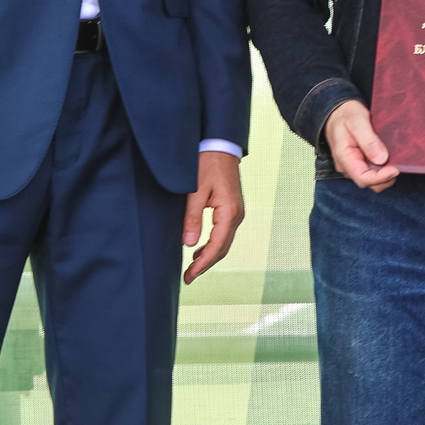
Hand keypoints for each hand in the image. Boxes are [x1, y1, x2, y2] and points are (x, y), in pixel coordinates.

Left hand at [183, 151, 244, 282]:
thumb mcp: (195, 191)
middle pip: (222, 249)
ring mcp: (236, 212)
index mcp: (229, 212)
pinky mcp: (231, 209)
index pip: (217, 246)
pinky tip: (199, 249)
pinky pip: (223, 233)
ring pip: (224, 243)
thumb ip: (192, 218)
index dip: (202, 264)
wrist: (220, 146)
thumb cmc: (206, 164)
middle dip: (205, 264)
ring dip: (209, 256)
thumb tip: (189, 244)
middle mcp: (236, 215)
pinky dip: (212, 245)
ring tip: (191, 267)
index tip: (189, 275)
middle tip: (188, 277)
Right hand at [324, 99, 399, 191]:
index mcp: (344, 158)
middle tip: (399, 164)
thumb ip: (368, 140)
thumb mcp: (357, 121)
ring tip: (395, 160)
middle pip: (370, 183)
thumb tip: (382, 159)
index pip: (363, 178)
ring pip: (373, 180)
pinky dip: (384, 169)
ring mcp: (354, 165)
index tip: (395, 169)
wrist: (338, 112)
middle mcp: (348, 166)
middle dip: (386, 177)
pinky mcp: (360, 162)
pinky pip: (373, 172)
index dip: (381, 178)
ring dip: (386, 174)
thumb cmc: (346, 115)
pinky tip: (390, 158)